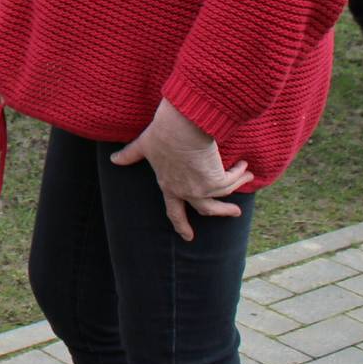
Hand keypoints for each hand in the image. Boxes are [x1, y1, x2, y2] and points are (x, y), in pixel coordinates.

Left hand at [110, 98, 250, 240]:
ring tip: (248, 178)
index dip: (180, 224)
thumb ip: (131, 154)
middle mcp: (185, 191)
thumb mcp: (144, 145)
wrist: (180, 127)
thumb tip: (114, 159)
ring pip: (223, 196)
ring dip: (237, 186)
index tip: (187, 236)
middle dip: (221, 212)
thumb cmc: (161, 134)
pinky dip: (240, 174)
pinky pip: (232, 181)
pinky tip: (245, 167)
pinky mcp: (215, 181)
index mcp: (168, 186)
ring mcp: (201, 189)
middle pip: (205, 209)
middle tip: (235, 213)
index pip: (173, 210)